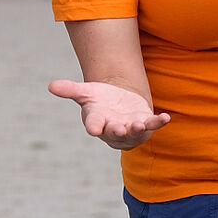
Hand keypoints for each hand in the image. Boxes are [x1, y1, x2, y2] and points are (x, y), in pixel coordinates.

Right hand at [48, 79, 169, 150]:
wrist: (120, 104)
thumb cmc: (100, 101)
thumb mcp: (86, 93)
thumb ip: (70, 90)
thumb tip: (51, 85)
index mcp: (97, 121)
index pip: (94, 125)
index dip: (93, 127)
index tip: (93, 129)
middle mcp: (113, 128)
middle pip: (114, 131)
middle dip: (117, 130)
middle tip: (119, 128)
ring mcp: (130, 128)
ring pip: (133, 132)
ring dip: (136, 129)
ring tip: (139, 125)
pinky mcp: (145, 123)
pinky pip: (153, 125)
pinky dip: (159, 122)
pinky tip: (166, 117)